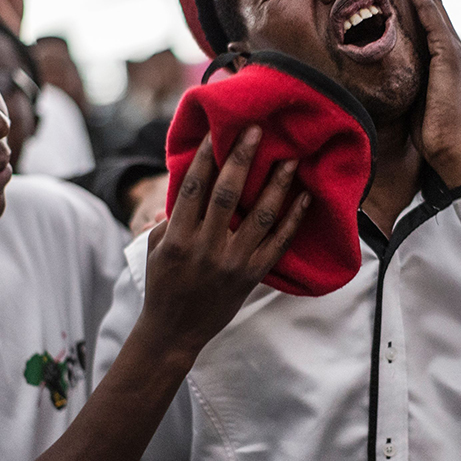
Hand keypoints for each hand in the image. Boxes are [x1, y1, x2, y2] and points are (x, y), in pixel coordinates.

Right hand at [139, 128, 308, 358]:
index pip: (194, 187)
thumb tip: (191, 181)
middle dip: (242, 158)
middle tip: (257, 130)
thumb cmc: (163, 283)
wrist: (174, 331)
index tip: (218, 130)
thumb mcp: (156, 248)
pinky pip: (278, 244)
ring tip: (290, 159)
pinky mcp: (251, 276)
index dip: (206, 156)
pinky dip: (293, 220)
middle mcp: (206, 248)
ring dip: (276, 185)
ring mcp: (232, 263)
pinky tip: (304, 198)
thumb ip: (173, 216)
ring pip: (259, 216)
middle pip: (227, 194)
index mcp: (179, 237)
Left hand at [387, 0, 460, 187]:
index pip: (426, 13)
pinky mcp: (448, 54)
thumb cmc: (431, 135)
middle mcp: (452, 47)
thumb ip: (405, 80)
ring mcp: (452, 48)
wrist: (452, 152)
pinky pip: (429, 14)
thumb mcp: (412, 99)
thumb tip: (381, 75)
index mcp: (444, 56)